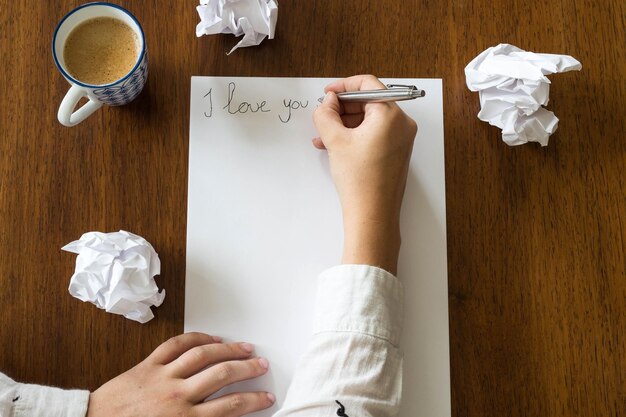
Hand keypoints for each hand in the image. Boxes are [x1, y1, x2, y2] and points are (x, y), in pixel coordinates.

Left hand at [87, 332, 274, 416]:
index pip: (230, 407)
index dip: (253, 400)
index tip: (266, 397)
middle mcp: (178, 396)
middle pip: (223, 375)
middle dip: (247, 369)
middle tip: (261, 366)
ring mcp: (163, 376)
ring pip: (204, 355)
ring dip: (228, 349)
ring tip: (244, 348)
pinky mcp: (149, 364)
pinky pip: (177, 344)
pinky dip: (196, 337)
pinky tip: (211, 338)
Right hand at [312, 75, 416, 273]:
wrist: (372, 215)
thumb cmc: (360, 180)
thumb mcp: (335, 140)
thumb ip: (326, 114)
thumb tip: (327, 103)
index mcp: (391, 115)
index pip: (368, 84)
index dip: (344, 86)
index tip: (328, 93)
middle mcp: (401, 124)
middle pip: (369, 102)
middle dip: (343, 108)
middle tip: (323, 115)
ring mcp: (400, 140)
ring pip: (369, 120)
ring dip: (345, 123)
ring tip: (323, 136)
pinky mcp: (395, 153)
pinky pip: (373, 135)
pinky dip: (354, 136)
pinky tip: (334, 146)